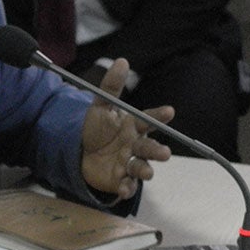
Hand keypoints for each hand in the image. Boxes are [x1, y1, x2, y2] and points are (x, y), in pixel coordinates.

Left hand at [79, 59, 172, 198]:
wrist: (80, 153)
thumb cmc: (97, 130)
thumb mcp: (100, 107)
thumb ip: (111, 87)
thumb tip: (122, 60)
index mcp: (133, 126)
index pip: (149, 120)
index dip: (159, 116)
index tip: (169, 111)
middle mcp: (135, 145)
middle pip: (149, 148)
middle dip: (157, 150)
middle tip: (165, 153)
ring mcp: (129, 164)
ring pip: (142, 167)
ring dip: (146, 170)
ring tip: (148, 172)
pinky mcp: (121, 180)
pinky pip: (127, 185)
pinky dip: (127, 188)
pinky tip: (124, 189)